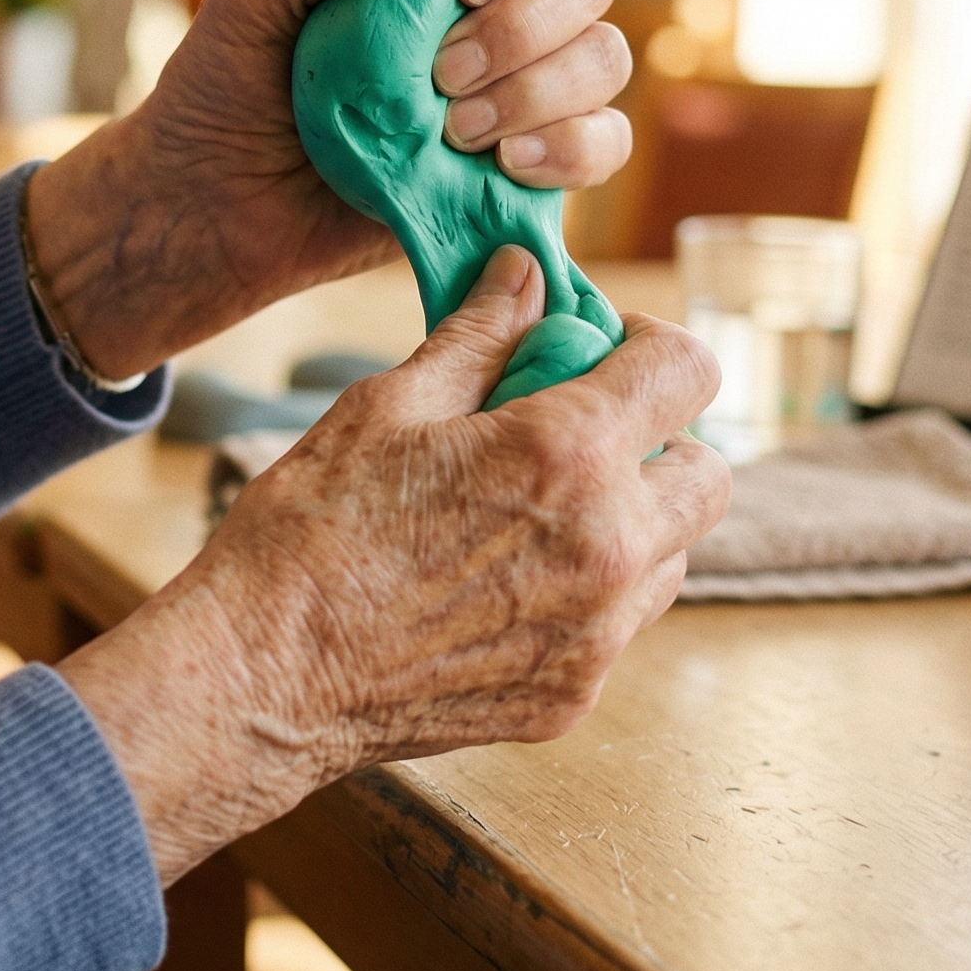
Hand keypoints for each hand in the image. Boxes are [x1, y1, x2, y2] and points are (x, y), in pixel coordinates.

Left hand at [25, 0, 631, 377]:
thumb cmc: (227, 84)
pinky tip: (503, 165)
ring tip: (456, 132)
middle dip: (527, 25)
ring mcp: (517, 87)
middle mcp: (492, 7)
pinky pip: (603, 145)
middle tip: (441, 79)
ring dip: (544, 92)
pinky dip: (572, 150)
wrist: (215, 206)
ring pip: (602, 59)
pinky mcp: (525, 168)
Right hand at [59, 248, 728, 881]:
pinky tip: (503, 581)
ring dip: (632, 519)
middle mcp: (607, 548)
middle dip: (660, 439)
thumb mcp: (387, 405)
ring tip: (535, 512)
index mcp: (565, 454)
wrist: (261, 680)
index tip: (602, 350)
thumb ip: (479, 336)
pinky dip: (589, 593)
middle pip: (709, 473)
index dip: (651, 345)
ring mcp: (597, 635)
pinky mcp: (572, 696)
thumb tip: (526, 275)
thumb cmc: (309, 530)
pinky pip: (619, 627)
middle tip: (578, 434)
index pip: (688, 372)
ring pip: (672, 555)